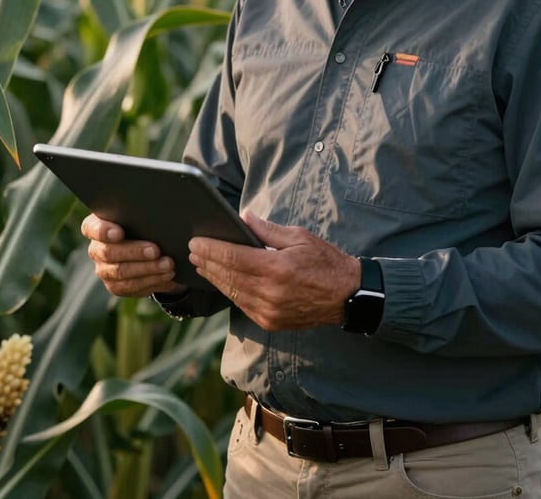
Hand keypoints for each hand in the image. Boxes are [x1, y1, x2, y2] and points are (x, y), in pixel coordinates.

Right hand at [80, 214, 185, 297]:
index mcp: (97, 226)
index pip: (91, 228)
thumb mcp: (143, 214)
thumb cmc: (146, 223)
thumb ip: (142, 213)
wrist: (154, 247)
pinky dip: (151, 281)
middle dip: (134, 251)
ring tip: (168, 264)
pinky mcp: (116, 286)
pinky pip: (131, 286)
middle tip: (156, 250)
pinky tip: (166, 275)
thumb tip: (156, 212)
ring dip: (147, 268)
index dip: (103, 231)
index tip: (119, 233)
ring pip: (121, 272)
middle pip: (109, 252)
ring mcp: (104, 269)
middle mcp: (96, 249)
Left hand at [187, 211, 360, 330]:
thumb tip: (244, 216)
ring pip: (232, 293)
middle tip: (193, 251)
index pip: (233, 258)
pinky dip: (230, 292)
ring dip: (215, 278)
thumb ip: (268, 229)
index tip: (196, 241)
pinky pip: (242, 305)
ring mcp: (269, 311)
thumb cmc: (325, 261)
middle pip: (228, 276)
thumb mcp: (300, 237)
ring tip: (202, 265)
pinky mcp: (271, 322)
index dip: (211, 249)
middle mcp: (270, 293)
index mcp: (277, 268)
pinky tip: (222, 281)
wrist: (347, 295)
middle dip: (208, 262)